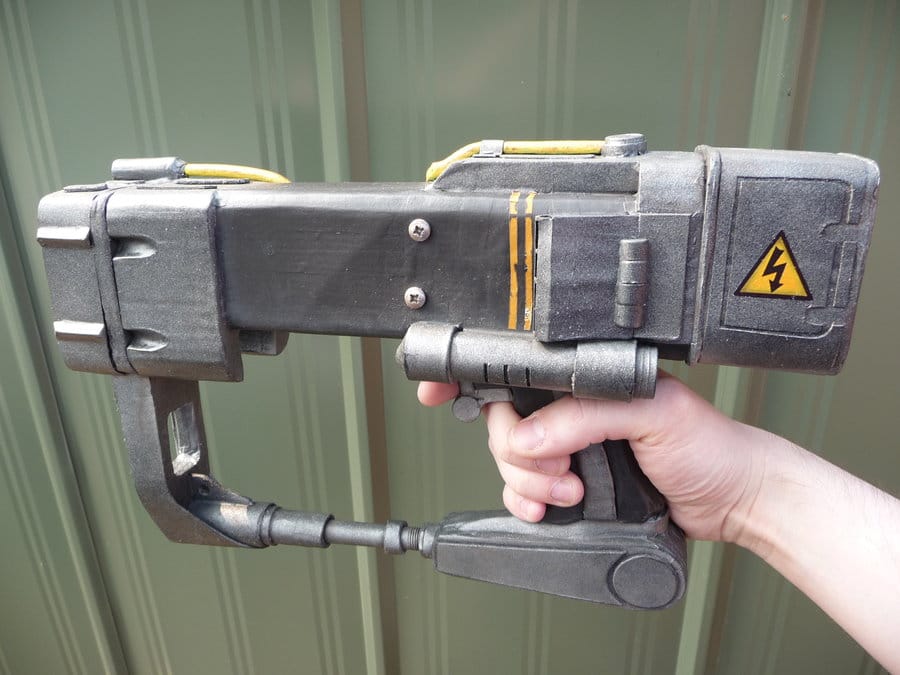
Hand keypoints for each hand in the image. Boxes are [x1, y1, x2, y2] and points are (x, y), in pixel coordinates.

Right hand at [418, 375, 782, 542]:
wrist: (732, 500)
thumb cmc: (709, 446)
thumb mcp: (652, 414)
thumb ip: (585, 417)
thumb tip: (529, 436)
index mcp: (585, 373)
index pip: (518, 365)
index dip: (473, 375)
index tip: (438, 390)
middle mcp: (571, 405)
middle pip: (502, 419)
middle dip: (518, 451)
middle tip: (557, 468)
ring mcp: (569, 444)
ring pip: (508, 458)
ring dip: (528, 481)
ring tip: (569, 490)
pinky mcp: (571, 479)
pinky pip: (522, 489)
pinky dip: (524, 501)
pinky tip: (547, 507)